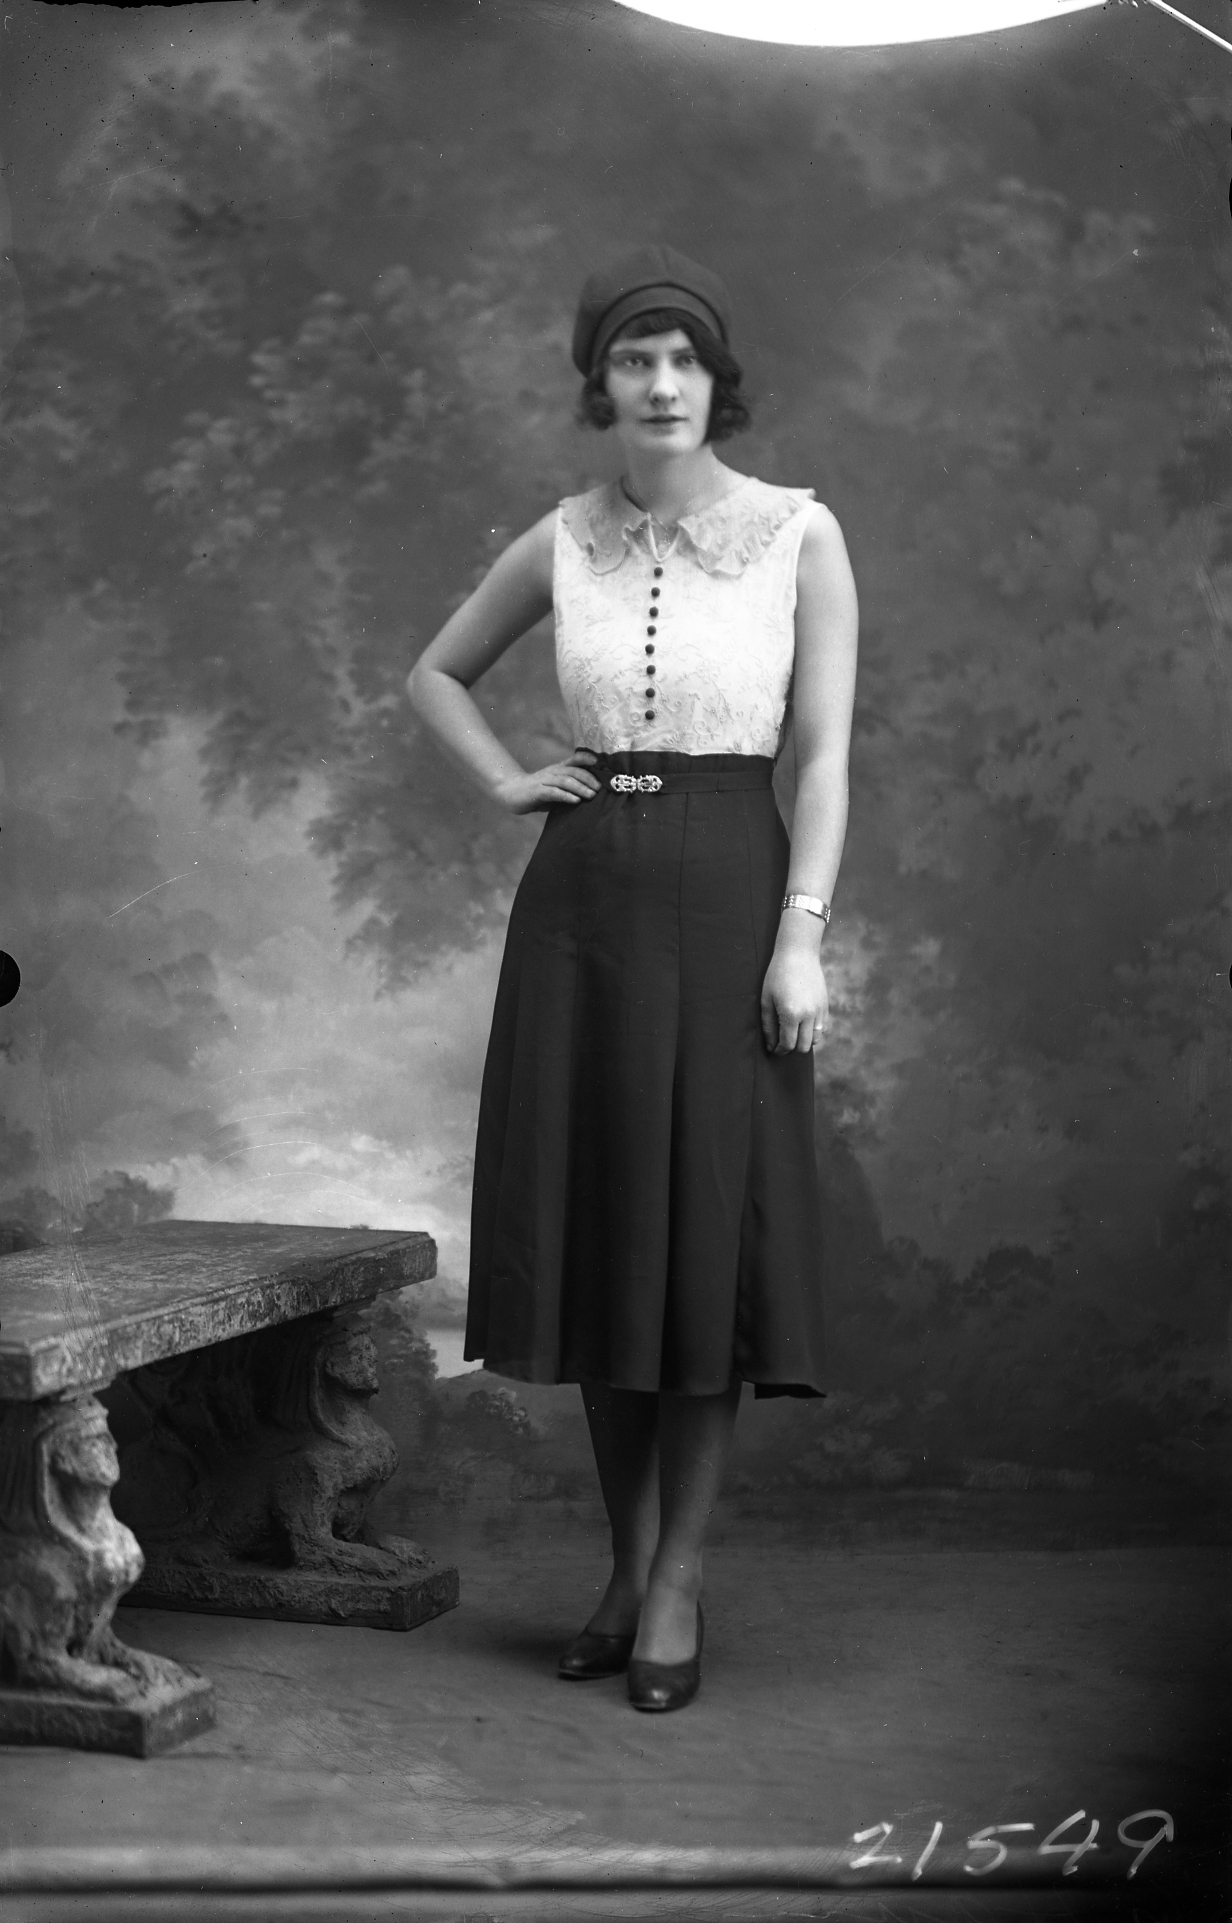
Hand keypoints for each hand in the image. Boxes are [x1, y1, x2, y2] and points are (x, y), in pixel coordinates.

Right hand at [492, 749, 601, 814]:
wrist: (511, 792)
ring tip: (591, 795)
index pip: (575, 759)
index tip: (599, 762)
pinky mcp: (537, 791)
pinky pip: (554, 792)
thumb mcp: (556, 788)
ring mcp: (544, 781)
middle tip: (600, 789)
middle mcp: (552, 772)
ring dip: (580, 788)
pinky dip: (566, 796)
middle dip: (589, 779)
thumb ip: (570, 789)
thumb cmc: (538, 792)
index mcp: (558, 769)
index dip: (587, 758)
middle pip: (574, 771)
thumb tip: (592, 794)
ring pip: (565, 781)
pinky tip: (575, 801)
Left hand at [760, 940, 828, 1055]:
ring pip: (816, 1040)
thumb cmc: (777, 975)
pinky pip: (823, 1028)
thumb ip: (768, 1025)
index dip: (779, 1050)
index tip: (774, 1050)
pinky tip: (803, 1023)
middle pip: (803, 1047)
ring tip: (793, 1032)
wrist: (798, 954)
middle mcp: (808, 1015)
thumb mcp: (767, 1000)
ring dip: (804, 1041)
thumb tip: (771, 1045)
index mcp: (791, 1014)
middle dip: (791, 1048)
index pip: (788, 1044)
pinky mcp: (826, 1006)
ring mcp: (820, 1011)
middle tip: (782, 1042)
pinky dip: (814, 1031)